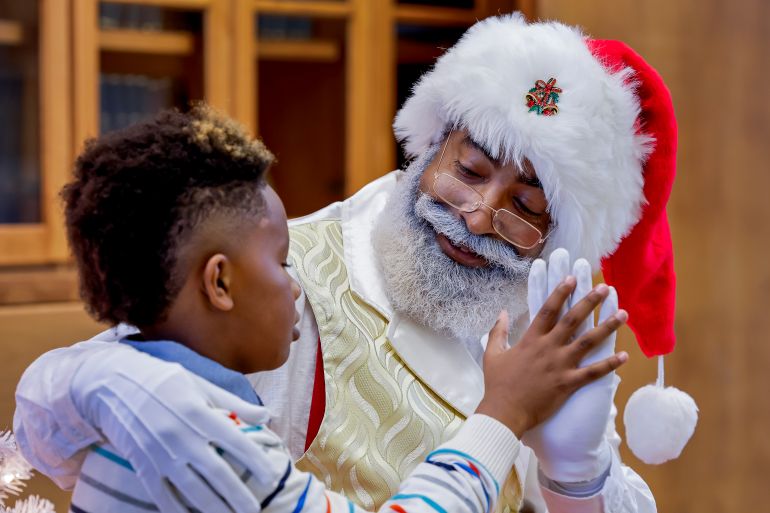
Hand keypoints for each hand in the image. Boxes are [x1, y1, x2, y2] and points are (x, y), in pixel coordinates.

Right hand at [71, 345, 275, 512]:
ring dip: (214, 507)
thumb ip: (235, 404)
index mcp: (198, 413)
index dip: (254, 460)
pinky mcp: (142, 465)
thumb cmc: (166, 381)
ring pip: (191, 488)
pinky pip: (162, 494)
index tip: (270, 475)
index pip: (234, 440)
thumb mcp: (202, 385)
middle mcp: (180, 435)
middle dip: (237, 494)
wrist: (114, 383)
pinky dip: (178, 510)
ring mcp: (160, 453)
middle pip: (215, 471)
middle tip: (254, 510)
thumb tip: (266, 416)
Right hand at [476, 262, 627, 441]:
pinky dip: (609, 364)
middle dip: (589, 302)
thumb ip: (498, 331)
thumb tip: (502, 312)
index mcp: (531, 339)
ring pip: (588, 342)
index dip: (560, 292)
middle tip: (605, 287)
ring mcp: (560, 365)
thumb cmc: (498, 384)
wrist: (505, 411)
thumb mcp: (493, 354)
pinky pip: (593, 372)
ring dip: (607, 327)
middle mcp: (548, 348)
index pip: (548, 310)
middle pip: (572, 320)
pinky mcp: (568, 383)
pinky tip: (624, 356)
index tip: (572, 278)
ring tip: (623, 314)